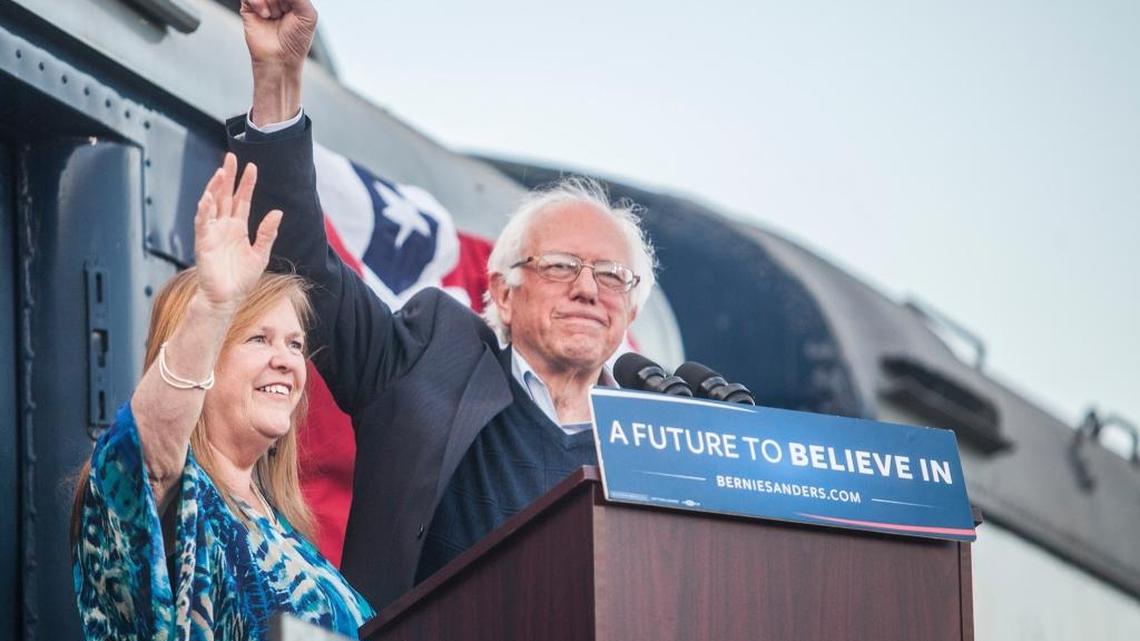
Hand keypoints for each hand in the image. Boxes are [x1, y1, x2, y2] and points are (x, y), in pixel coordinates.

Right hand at [194, 153, 282, 310]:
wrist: (227, 299)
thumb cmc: (242, 279)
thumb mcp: (260, 254)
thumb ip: (267, 233)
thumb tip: (278, 212)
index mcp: (239, 228)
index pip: (242, 200)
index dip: (246, 184)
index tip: (251, 166)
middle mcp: (224, 226)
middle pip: (225, 196)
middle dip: (228, 176)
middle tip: (231, 157)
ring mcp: (212, 232)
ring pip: (212, 204)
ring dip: (215, 188)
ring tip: (221, 172)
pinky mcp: (203, 242)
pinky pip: (202, 223)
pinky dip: (204, 210)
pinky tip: (207, 197)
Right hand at [240, 0, 317, 69]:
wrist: (279, 59)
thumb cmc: (296, 41)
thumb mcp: (307, 15)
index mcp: (295, 0)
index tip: (289, 7)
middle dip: (282, 1)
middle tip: (284, 12)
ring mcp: (264, 1)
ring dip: (272, 2)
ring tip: (275, 16)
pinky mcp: (249, 6)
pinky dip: (258, 2)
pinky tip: (265, 15)